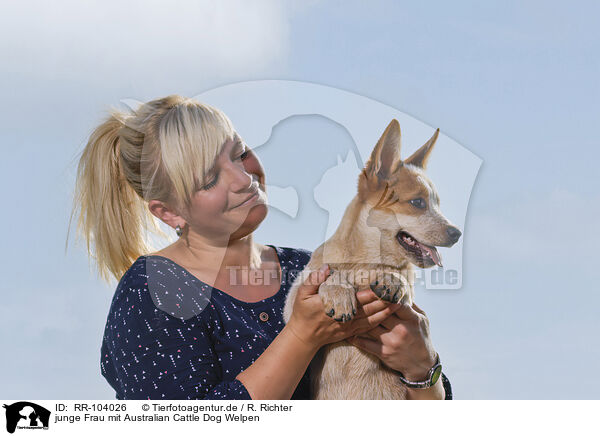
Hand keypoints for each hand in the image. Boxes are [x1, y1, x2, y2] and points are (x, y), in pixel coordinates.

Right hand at [287, 265, 401, 348]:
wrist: (303, 336)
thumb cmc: (302, 313)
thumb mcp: (303, 293)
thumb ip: (314, 280)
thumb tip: (327, 268)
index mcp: (337, 305)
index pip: (360, 297)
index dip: (374, 292)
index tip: (385, 284)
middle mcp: (346, 316)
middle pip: (370, 307)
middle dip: (386, 300)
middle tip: (399, 292)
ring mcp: (349, 325)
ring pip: (372, 317)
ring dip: (386, 310)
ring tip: (400, 303)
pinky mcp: (351, 332)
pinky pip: (368, 327)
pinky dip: (379, 320)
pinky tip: (388, 316)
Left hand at [346, 289, 437, 380]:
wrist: (421, 364)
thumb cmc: (421, 337)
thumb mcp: (423, 319)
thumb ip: (411, 306)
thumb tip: (400, 290)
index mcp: (411, 319)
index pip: (396, 303)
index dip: (384, 295)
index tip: (375, 289)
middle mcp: (401, 330)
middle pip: (380, 313)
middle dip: (368, 304)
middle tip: (356, 297)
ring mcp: (391, 342)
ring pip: (370, 326)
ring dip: (360, 319)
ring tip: (349, 312)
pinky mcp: (384, 353)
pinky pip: (366, 344)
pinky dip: (355, 338)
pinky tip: (348, 333)